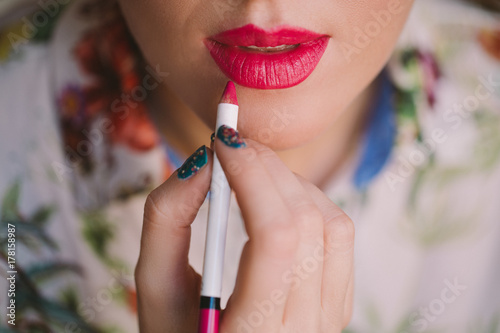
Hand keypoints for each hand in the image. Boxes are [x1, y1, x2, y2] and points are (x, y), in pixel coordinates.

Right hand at [135, 126, 354, 331]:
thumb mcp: (155, 289)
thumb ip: (167, 221)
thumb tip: (202, 161)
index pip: (275, 237)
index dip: (252, 175)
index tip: (223, 142)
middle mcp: (305, 329)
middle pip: (304, 223)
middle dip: (266, 169)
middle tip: (232, 146)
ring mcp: (329, 318)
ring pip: (330, 225)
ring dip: (290, 182)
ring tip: (251, 170)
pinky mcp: (337, 304)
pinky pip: (338, 238)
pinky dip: (310, 202)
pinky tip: (278, 197)